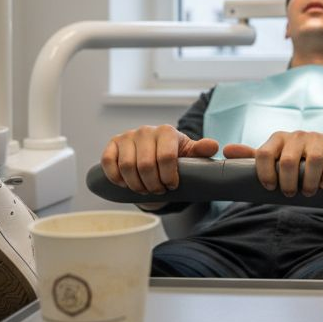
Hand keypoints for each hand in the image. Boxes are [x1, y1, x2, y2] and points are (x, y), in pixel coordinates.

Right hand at [101, 124, 218, 195]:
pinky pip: (108, 162)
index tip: (172, 186)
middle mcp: (146, 130)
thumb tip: (214, 146)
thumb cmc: (176, 155)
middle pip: (145, 165)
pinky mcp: (113, 144)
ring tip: (145, 189)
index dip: (168, 177)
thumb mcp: (191, 154)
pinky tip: (126, 184)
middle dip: (153, 184)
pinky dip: (116, 178)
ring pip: (127, 167)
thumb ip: (202, 150)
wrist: (156, 154)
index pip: (166, 157)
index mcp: (167, 131)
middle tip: (158, 191)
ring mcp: (127, 136)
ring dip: (136, 185)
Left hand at [223, 130, 322, 197]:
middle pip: (288, 161)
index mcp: (277, 139)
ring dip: (310, 181)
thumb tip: (226, 151)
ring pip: (312, 161)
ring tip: (308, 193)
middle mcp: (295, 136)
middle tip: (290, 194)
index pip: (264, 153)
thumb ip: (252, 156)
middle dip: (288, 182)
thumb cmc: (296, 158)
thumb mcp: (274, 156)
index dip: (265, 173)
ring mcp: (316, 138)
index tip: (269, 187)